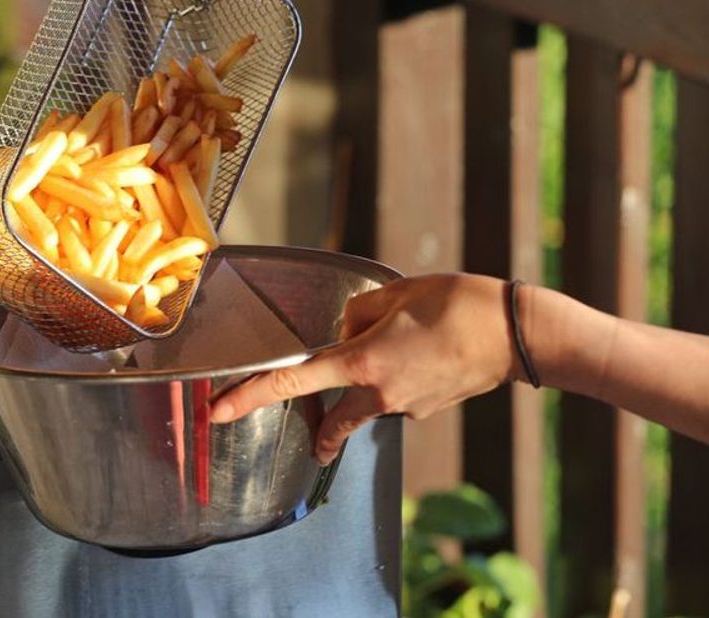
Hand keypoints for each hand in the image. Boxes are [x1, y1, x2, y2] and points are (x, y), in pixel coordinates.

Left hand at [210, 274, 517, 464]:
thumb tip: (348, 336)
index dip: (250, 396)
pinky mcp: (427, 410)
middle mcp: (379, 393)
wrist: (517, 334)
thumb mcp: (396, 293)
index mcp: (363, 361)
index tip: (219, 412)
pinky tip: (423, 357)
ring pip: (368, 402)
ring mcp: (405, 407)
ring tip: (404, 348)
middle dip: (322, 432)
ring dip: (368, 385)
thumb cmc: (456, 304)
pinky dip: (397, 381)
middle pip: (333, 417)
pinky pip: (397, 397)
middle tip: (315, 443)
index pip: (293, 381)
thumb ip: (357, 314)